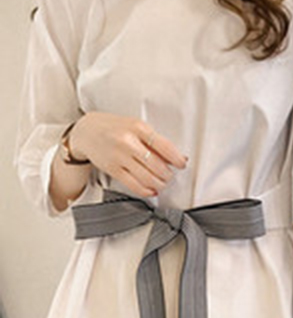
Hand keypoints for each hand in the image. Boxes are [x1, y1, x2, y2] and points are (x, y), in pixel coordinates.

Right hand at [70, 112, 187, 198]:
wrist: (86, 131)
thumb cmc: (114, 128)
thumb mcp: (135, 126)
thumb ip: (154, 140)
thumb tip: (175, 156)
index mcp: (138, 128)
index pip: (165, 147)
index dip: (177, 159)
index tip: (181, 164)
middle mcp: (129, 142)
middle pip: (158, 166)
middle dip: (168, 174)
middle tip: (169, 175)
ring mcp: (120, 156)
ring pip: (148, 178)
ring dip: (160, 184)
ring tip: (162, 183)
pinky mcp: (113, 169)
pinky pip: (135, 185)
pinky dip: (147, 191)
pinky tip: (151, 190)